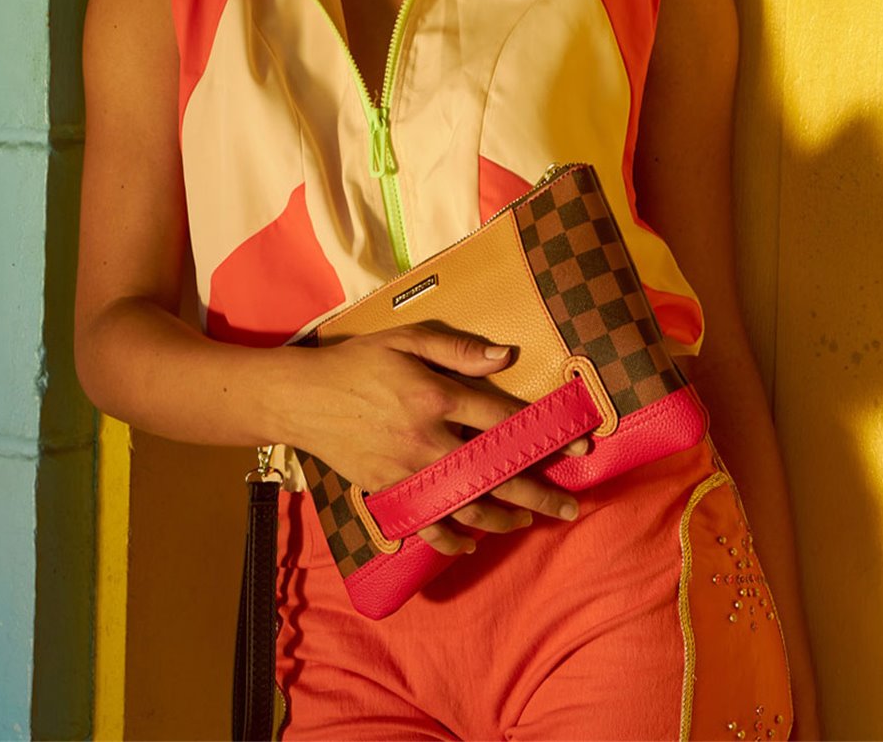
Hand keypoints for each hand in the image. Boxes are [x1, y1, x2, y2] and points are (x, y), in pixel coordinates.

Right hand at [301, 325, 580, 555]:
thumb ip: (457, 349)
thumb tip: (506, 356)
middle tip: (570, 507)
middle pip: (495, 472)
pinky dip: (450, 539)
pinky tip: (472, 542)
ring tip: (530, 522)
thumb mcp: (406, 340)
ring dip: (504, 518)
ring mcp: (408, 471)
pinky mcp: (390, 490)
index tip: (580, 448)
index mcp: (436, 396)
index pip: (504, 419)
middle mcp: (427, 439)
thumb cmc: (358, 362)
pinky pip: (426, 525)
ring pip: (466, 505)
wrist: (303, 398)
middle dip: (538, 493)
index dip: (545, 434)